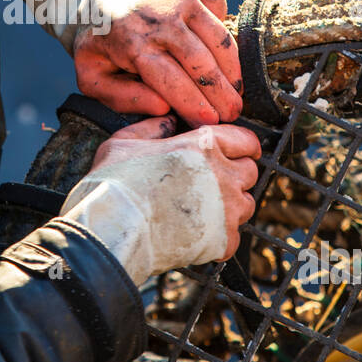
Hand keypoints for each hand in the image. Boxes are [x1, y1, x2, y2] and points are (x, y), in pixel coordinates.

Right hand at [59, 115, 260, 285]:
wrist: (111, 229)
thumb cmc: (114, 184)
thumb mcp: (125, 141)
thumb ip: (152, 128)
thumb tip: (167, 121)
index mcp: (204, 144)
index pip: (246, 140)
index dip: (242, 146)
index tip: (237, 153)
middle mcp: (223, 173)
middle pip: (250, 172)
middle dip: (235, 175)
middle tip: (213, 183)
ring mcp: (227, 209)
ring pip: (246, 205)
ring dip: (231, 205)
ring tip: (205, 210)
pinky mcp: (223, 239)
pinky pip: (234, 236)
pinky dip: (220, 236)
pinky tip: (199, 234)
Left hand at [73, 0, 241, 127]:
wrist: (99, 0)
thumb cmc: (101, 48)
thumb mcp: (93, 78)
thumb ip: (122, 98)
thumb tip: (163, 107)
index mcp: (130, 43)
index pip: (171, 79)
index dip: (194, 104)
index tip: (212, 123)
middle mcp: (158, 17)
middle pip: (201, 62)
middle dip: (221, 93)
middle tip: (232, 114)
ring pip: (218, 37)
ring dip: (232, 69)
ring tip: (236, 92)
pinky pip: (219, 6)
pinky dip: (224, 25)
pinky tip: (219, 51)